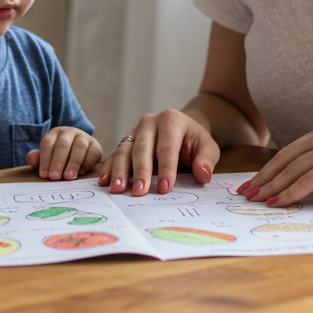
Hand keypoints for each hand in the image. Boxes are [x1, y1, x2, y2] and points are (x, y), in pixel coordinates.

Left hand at [26, 127, 102, 179]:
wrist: (80, 152)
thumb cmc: (59, 156)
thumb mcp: (47, 156)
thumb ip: (38, 158)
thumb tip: (31, 158)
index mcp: (55, 133)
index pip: (48, 143)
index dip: (45, 159)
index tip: (44, 175)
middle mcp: (70, 132)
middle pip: (63, 145)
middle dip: (58, 162)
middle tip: (55, 177)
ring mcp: (84, 137)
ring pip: (79, 147)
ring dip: (73, 163)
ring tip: (68, 177)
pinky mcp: (96, 146)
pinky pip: (93, 152)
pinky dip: (87, 163)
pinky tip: (80, 173)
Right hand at [98, 109, 219, 195]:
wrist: (182, 130)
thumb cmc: (195, 141)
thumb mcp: (208, 147)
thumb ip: (206, 159)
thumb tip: (203, 174)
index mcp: (171, 120)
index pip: (167, 146)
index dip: (166, 168)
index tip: (164, 188)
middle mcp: (149, 122)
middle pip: (142, 148)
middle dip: (140, 171)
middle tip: (139, 192)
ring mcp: (135, 131)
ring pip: (125, 150)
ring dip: (120, 171)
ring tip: (117, 189)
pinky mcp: (126, 141)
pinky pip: (116, 155)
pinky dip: (110, 168)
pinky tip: (104, 182)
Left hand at [237, 124, 312, 206]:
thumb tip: (301, 182)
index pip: (287, 152)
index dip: (267, 169)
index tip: (252, 183)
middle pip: (284, 160)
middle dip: (262, 178)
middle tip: (245, 194)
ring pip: (292, 170)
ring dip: (272, 187)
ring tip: (256, 201)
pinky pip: (308, 180)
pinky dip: (290, 193)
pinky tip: (279, 202)